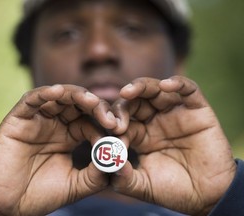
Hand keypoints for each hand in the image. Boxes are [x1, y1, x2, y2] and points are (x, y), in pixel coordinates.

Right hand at [0, 85, 117, 215]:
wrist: (8, 207)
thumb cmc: (41, 195)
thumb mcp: (75, 184)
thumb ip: (96, 174)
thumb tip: (117, 161)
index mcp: (69, 135)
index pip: (91, 121)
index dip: (105, 123)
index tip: (119, 130)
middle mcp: (55, 123)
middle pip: (78, 104)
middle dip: (95, 106)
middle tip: (109, 116)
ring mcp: (37, 119)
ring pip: (58, 97)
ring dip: (75, 95)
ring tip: (90, 100)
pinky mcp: (18, 119)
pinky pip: (30, 100)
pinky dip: (43, 94)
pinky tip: (57, 91)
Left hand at [111, 76, 236, 214]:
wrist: (208, 196)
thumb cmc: (175, 190)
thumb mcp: (144, 185)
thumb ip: (123, 178)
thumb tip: (107, 164)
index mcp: (141, 134)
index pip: (123, 121)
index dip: (114, 127)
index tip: (109, 140)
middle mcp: (156, 120)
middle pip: (136, 101)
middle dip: (122, 106)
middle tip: (115, 119)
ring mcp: (176, 113)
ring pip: (156, 90)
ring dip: (140, 87)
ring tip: (127, 92)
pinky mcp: (197, 110)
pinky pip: (189, 90)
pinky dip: (178, 83)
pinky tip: (166, 85)